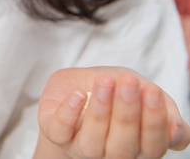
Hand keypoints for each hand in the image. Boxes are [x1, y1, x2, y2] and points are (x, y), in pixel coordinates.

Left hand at [38, 67, 189, 157]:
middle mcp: (111, 155)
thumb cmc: (118, 94)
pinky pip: (59, 131)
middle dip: (126, 113)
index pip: (151, 146)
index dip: (153, 122)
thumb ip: (167, 114)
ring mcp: (81, 147)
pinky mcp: (57, 133)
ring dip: (99, 112)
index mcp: (138, 149)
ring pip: (91, 142)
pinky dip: (68, 114)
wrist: (80, 87)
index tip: (151, 91)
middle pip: (122, 147)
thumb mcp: (146, 96)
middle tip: (128, 82)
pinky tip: (77, 94)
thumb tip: (176, 132)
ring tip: (105, 81)